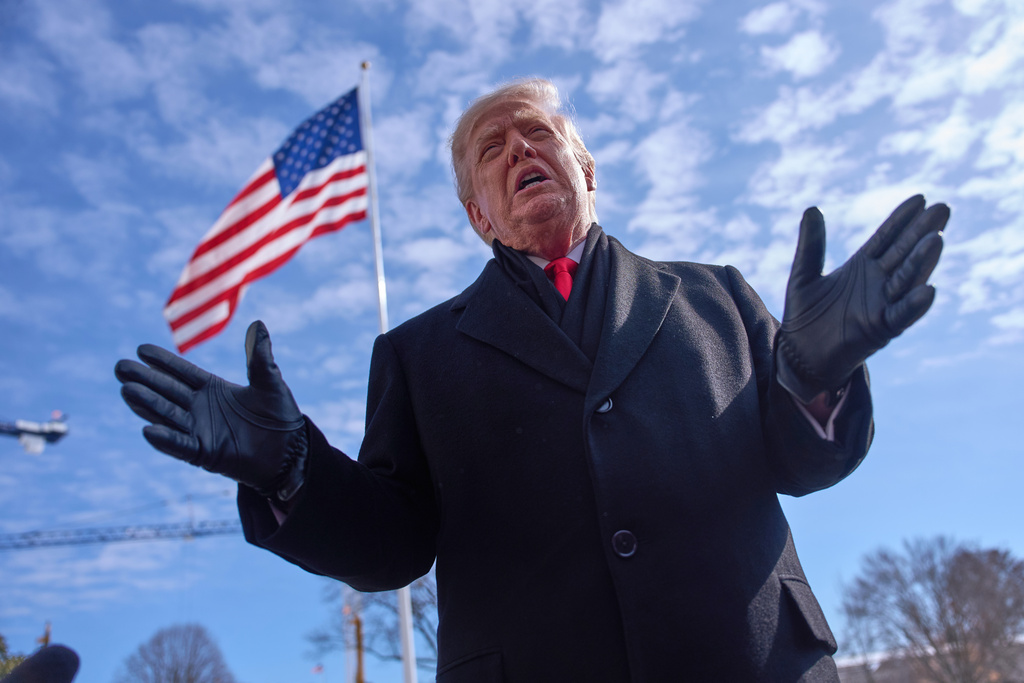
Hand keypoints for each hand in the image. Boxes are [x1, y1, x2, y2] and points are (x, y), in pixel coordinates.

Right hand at [114, 320, 306, 496]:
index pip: (182, 372)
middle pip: (167, 391)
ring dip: (147, 405)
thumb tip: (259, 324)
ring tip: (126, 390)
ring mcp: (200, 431)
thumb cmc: (279, 417)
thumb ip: (260, 358)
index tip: (141, 348)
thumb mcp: (269, 383)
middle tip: (120, 366)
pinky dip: (166, 440)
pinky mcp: (205, 453)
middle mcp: (200, 409)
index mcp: (212, 389)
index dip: (163, 361)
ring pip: (167, 415)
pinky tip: (147, 430)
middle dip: (144, 379)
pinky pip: (181, 445)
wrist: (290, 452)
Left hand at [776, 195, 948, 402]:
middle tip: (943, 208)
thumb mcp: (803, 275)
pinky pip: (901, 316)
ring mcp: (881, 305)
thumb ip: (811, 245)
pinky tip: (929, 289)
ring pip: (906, 280)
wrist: (797, 355)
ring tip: (937, 239)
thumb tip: (813, 208)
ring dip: (922, 262)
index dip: (902, 219)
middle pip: (904, 253)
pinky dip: (914, 305)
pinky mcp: (879, 330)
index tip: (920, 198)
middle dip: (922, 232)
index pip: (887, 238)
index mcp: (862, 267)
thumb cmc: (804, 316)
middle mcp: (877, 283)